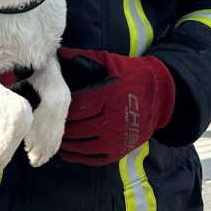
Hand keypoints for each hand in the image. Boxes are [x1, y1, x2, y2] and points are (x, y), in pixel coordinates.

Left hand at [57, 47, 175, 165]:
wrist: (159, 96)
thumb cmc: (132, 76)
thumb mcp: (111, 62)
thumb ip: (84, 58)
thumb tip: (59, 52)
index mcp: (110, 97)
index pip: (78, 106)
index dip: (63, 107)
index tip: (55, 104)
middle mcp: (113, 121)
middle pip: (77, 127)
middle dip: (62, 125)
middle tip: (51, 122)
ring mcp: (116, 139)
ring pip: (82, 145)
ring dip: (67, 142)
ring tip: (57, 135)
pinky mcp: (118, 151)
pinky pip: (93, 158)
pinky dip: (77, 156)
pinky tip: (68, 150)